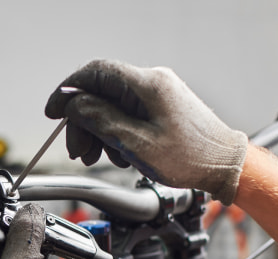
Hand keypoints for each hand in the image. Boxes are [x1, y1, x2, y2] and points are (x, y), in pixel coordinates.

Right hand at [45, 59, 248, 204]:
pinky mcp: (158, 108)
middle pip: (99, 92)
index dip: (68, 91)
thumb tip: (73, 105)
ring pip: (109, 105)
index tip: (53, 112)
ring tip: (97, 157)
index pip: (94, 73)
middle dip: (82, 121)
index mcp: (147, 84)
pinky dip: (113, 133)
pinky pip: (124, 114)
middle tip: (77, 150)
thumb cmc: (191, 157)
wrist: (224, 166)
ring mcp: (156, 95)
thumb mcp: (137, 143)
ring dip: (96, 131)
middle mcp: (151, 83)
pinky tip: (117, 154)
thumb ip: (102, 120)